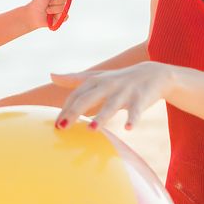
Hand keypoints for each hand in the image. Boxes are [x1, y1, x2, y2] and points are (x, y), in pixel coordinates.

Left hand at [25, 0, 71, 31]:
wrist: (33, 17)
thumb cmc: (37, 5)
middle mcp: (59, 0)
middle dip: (55, 2)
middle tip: (47, 4)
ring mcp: (61, 9)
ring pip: (64, 8)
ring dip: (54, 10)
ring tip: (47, 11)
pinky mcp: (61, 18)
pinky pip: (66, 16)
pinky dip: (58, 17)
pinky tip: (52, 17)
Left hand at [51, 62, 170, 129]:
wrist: (153, 73)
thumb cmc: (119, 79)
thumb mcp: (97, 77)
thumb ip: (74, 79)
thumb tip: (51, 75)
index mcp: (96, 81)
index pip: (76, 95)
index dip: (65, 109)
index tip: (56, 126)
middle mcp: (108, 85)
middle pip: (88, 98)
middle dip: (75, 112)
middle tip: (62, 128)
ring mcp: (125, 91)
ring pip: (112, 105)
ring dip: (102, 116)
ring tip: (92, 129)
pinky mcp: (141, 98)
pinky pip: (136, 110)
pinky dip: (133, 118)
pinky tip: (129, 128)